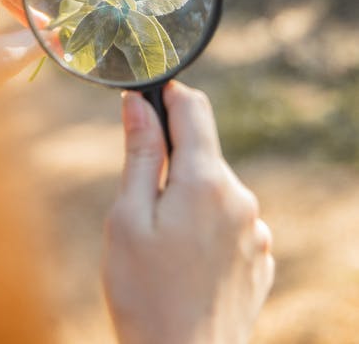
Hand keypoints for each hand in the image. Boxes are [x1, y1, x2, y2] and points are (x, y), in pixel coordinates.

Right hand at [103, 81, 273, 343]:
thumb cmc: (144, 293)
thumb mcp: (128, 217)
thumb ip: (141, 153)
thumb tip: (139, 102)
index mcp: (206, 181)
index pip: (194, 108)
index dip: (168, 95)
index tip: (146, 99)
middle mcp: (240, 197)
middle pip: (203, 150)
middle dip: (172, 161)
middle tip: (142, 203)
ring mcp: (256, 228)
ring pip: (216, 187)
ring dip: (189, 196)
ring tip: (164, 243)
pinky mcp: (260, 254)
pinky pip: (230, 219)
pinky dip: (208, 224)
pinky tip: (188, 261)